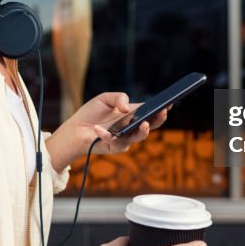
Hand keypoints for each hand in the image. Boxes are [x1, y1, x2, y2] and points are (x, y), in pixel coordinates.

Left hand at [47, 93, 170, 169]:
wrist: (75, 129)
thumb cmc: (92, 113)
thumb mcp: (105, 98)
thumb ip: (118, 97)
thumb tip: (128, 107)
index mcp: (133, 115)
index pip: (150, 112)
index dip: (161, 108)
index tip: (169, 102)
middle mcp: (131, 128)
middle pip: (150, 126)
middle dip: (158, 120)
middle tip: (162, 112)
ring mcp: (124, 138)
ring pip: (138, 137)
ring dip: (142, 132)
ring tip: (144, 124)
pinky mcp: (113, 147)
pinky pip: (114, 142)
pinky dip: (105, 134)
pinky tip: (97, 128)